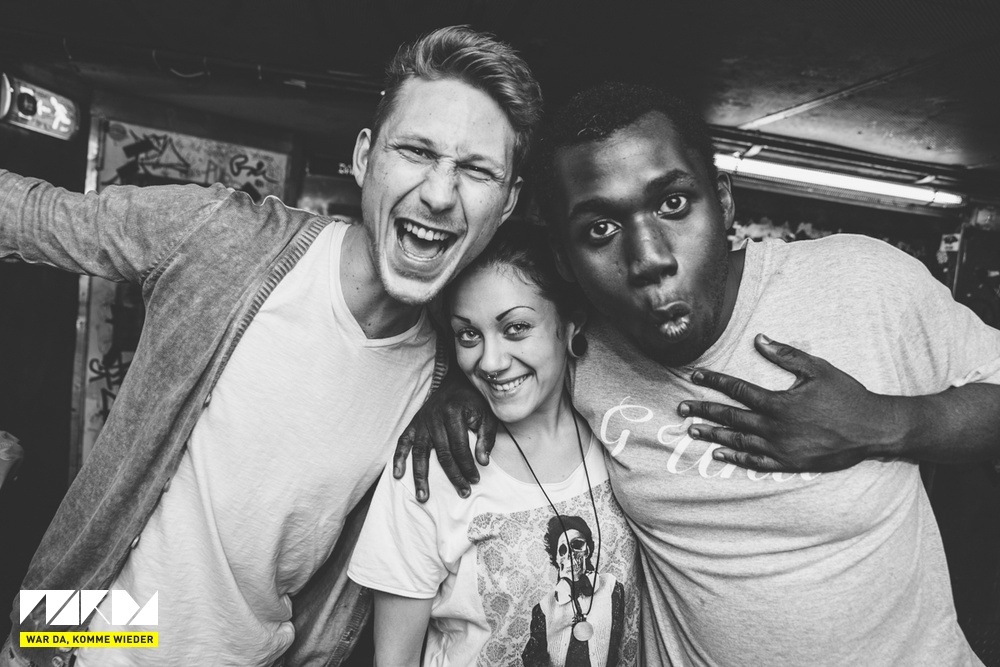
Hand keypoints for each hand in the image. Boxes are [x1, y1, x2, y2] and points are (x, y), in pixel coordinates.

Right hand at [393, 369, 497, 501]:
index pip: (460, 447)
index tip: (475, 479)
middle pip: (442, 454)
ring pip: (420, 453)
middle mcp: (434, 418)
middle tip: (463, 492)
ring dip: (421, 476)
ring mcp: (422, 422)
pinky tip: (398, 475)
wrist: (455, 382)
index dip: (468, 465)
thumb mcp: (486, 415)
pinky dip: (399, 458)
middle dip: (453, 476)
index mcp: (453, 414)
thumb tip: (482, 462)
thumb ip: (485, 437)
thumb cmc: (473, 402)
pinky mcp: (414, 424)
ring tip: (423, 497)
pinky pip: (403, 442)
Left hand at [678, 334, 895, 471]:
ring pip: (738, 441)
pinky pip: (755, 462)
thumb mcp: (818, 369)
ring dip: (713, 434)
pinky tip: (720, 453)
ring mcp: (780, 448)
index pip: (737, 390)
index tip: (695, 376)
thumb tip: (759, 339)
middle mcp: (775, 428)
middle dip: (703, 410)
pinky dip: (736, 458)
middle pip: (730, 417)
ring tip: (692, 429)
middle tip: (680, 408)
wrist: (872, 430)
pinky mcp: (789, 463)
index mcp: (779, 403)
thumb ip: (786, 355)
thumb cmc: (846, 395)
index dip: (714, 381)